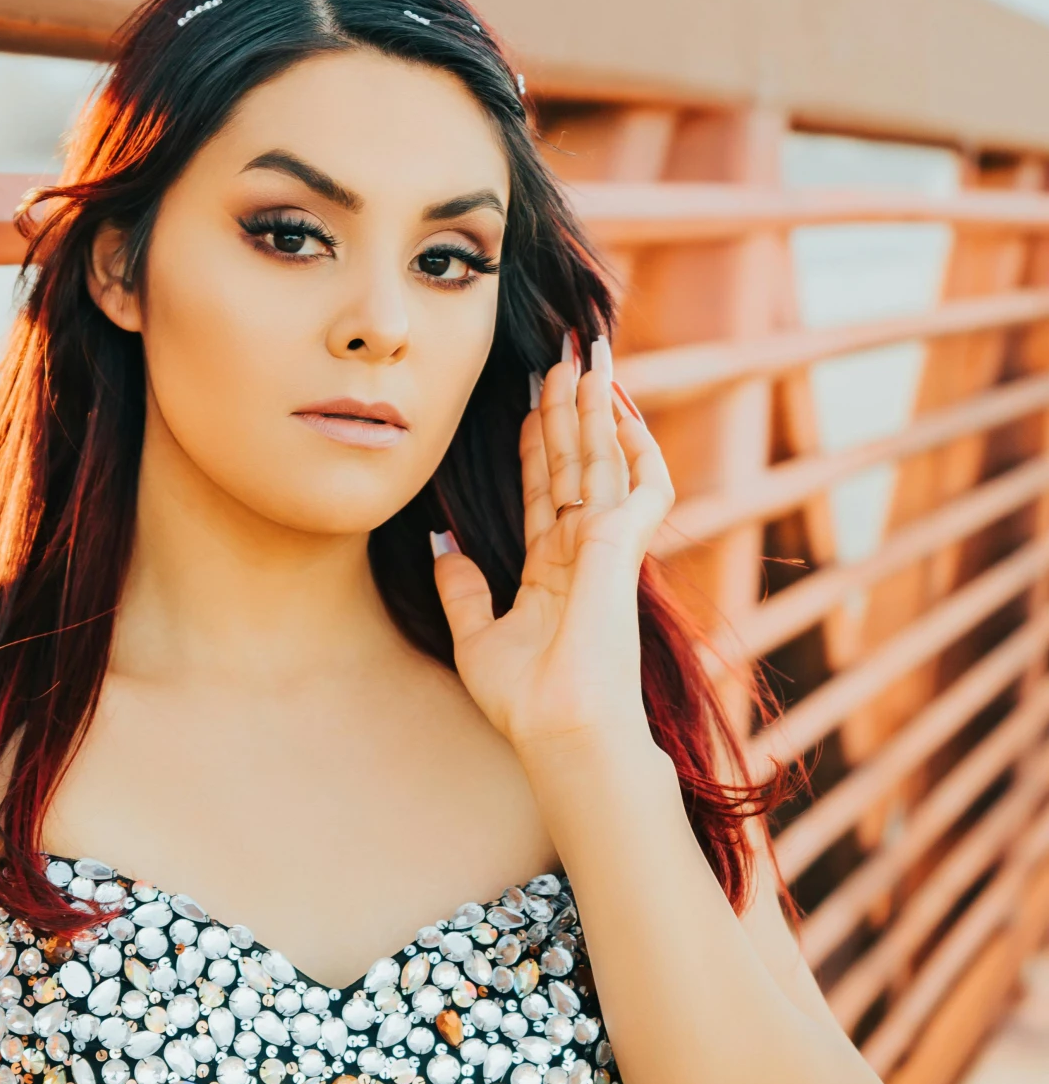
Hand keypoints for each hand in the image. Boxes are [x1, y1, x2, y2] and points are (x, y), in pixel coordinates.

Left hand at [431, 338, 673, 765]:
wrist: (559, 727)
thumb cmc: (525, 700)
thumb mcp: (476, 636)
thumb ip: (461, 587)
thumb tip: (440, 540)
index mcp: (552, 571)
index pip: (544, 491)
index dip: (538, 444)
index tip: (527, 400)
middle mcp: (584, 553)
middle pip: (574, 464)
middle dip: (567, 409)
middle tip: (558, 355)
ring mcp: (608, 548)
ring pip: (604, 460)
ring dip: (596, 408)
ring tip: (584, 357)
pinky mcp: (625, 547)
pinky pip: (644, 483)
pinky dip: (636, 444)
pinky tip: (619, 405)